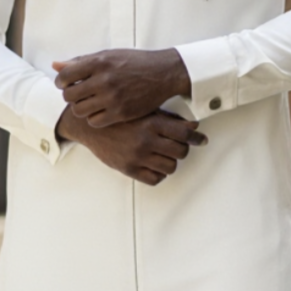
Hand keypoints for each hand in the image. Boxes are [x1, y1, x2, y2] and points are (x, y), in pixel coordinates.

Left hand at [54, 48, 191, 126]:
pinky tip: (100, 111)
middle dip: (70, 96)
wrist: (163, 73)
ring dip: (80, 108)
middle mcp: (104, 80)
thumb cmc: (134, 62)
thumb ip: (81, 61)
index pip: (65, 76)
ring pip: (80, 110)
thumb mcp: (108, 55)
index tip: (66, 84)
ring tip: (88, 103)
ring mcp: (112, 98)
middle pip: (70, 96)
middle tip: (78, 95)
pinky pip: (94, 121)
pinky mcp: (121, 112)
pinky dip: (93, 118)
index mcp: (99, 62)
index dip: (61, 82)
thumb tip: (55, 65)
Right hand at [56, 105, 205, 186]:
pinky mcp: (128, 168)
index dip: (196, 138)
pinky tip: (155, 165)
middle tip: (180, 147)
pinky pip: (154, 179)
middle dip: (183, 149)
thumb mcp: (143, 111)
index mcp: (151, 123)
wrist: (88, 125)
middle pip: (180, 152)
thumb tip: (193, 126)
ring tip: (166, 156)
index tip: (201, 140)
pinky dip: (159, 174)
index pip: (184, 133)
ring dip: (171, 162)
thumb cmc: (118, 116)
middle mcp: (146, 140)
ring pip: (170, 167)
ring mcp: (137, 156)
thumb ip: (168, 118)